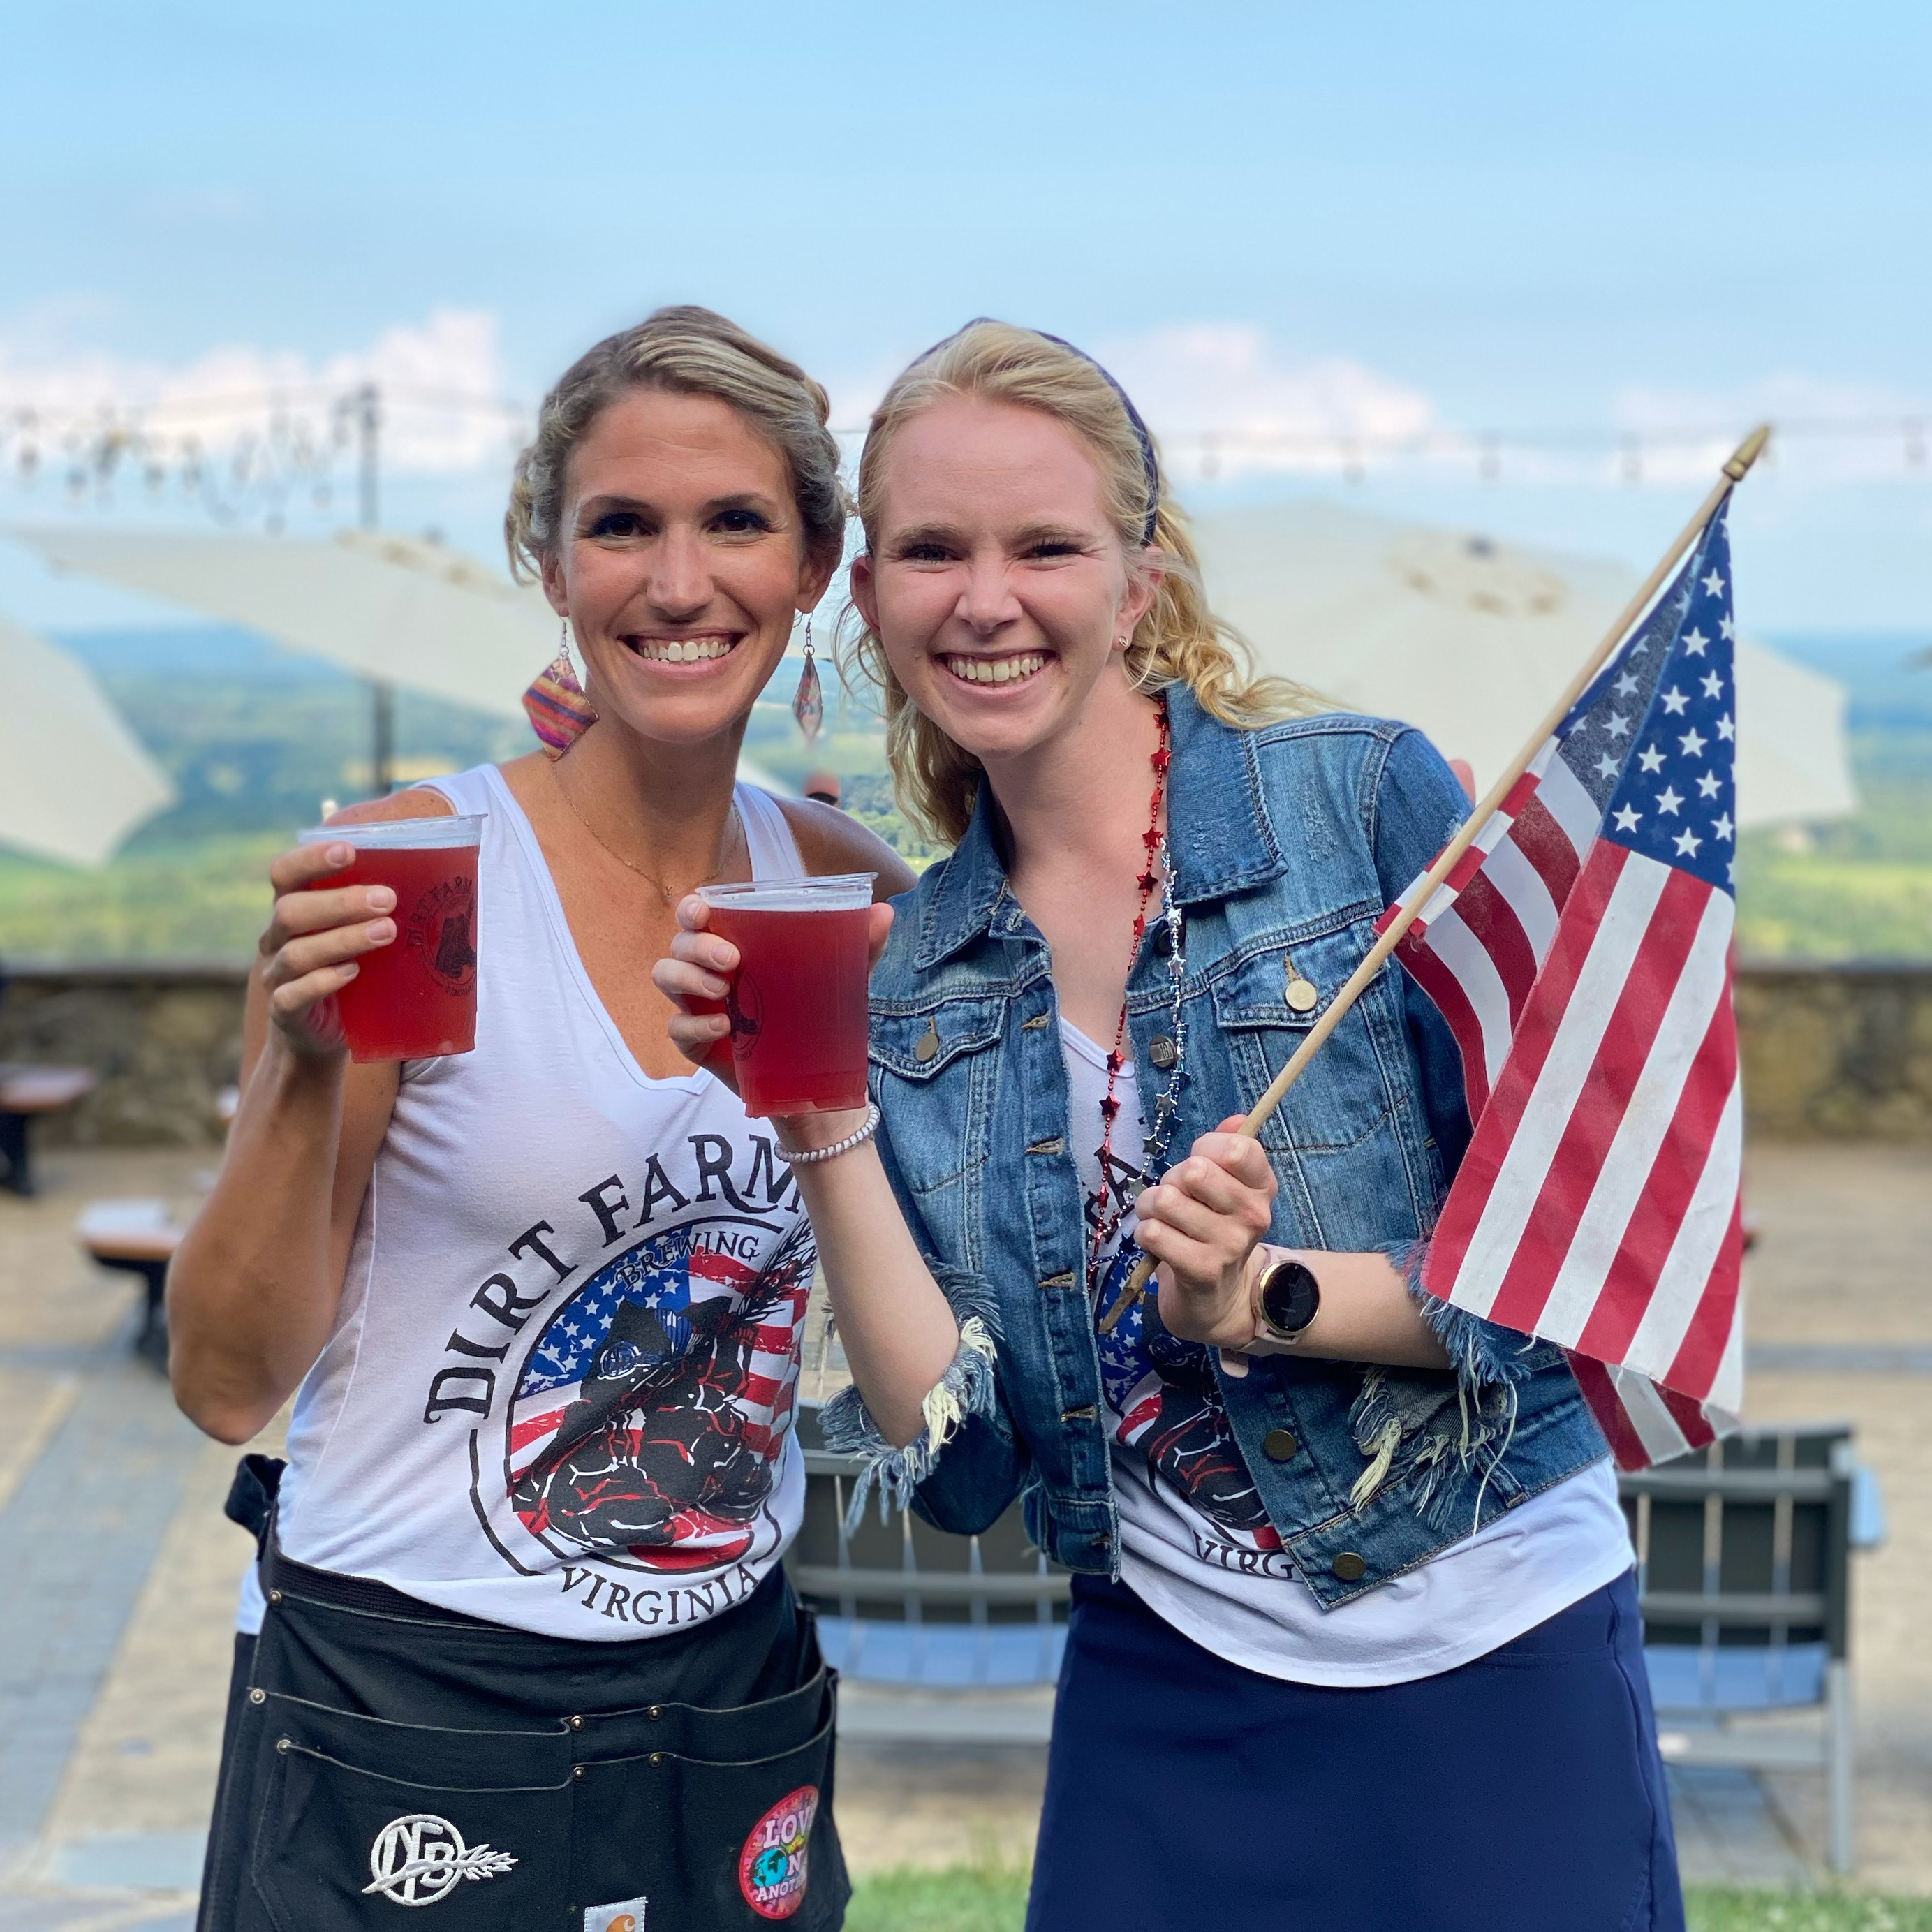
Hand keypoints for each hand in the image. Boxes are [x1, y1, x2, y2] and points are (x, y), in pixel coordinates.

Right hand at [257, 840, 397, 1058]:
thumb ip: (372, 910)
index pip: (285, 874)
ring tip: (386, 932)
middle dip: (340, 902)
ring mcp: (277, 975)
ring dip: (344, 939)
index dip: (310, 859)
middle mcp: (276, 939)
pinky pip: (294, 995)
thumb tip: (433, 880)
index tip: (348, 851)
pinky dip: (322, 982)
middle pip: (291, 911)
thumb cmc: (346, 972)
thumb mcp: (354, 935)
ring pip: (297, 953)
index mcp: (292, 909)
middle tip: (387, 899)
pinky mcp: (285, 1011)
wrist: (318, 1036)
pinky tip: (352, 973)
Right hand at [653, 893, 895, 1104]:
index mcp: (736, 945)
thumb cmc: (817, 1014)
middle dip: (697, 945)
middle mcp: (709, 970)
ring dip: (687, 977)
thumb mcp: (844, 979)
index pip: (699, 916)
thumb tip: (885, 912)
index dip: (691, 908)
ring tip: (724, 988)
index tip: (702, 911)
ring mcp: (699, 1005)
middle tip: (733, 960)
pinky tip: (724, 1026)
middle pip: (678, 944)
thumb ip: (862, 946)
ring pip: (665, 977)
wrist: (814, 1080)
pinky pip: (677, 1027)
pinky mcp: (697, 1041)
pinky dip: (695, 1023)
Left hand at [1132, 1116, 1277, 1348]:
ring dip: (1151, 1209)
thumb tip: (1236, 1119)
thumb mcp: (1224, 1187)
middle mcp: (1253, 1214)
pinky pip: (1153, 1232)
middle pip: (1194, 1171)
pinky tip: (1158, 1245)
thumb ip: (1226, 1148)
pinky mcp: (1202, 1269)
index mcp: (1261, 1187)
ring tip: (1163, 1222)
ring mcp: (1229, 1244)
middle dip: (1171, 1181)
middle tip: (1176, 1201)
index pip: (1237, 1147)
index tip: (1200, 1167)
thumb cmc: (1211, 1229)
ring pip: (1165, 1200)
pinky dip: (1145, 1235)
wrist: (1218, 1299)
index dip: (1206, 1149)